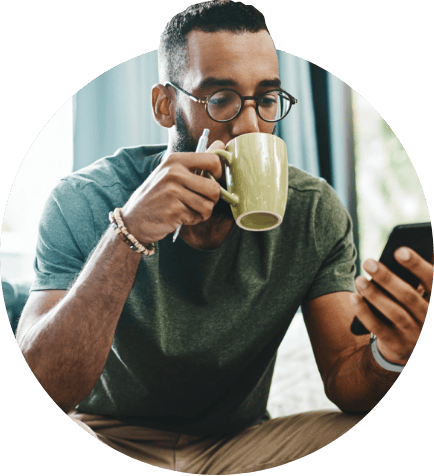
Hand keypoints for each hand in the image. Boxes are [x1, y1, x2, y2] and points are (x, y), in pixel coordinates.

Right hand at [121, 141, 224, 243]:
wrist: (134, 219)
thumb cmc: (158, 196)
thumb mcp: (173, 173)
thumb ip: (198, 161)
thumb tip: (221, 145)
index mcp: (175, 160)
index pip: (213, 160)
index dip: (220, 173)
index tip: (214, 181)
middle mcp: (174, 173)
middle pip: (214, 188)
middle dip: (212, 199)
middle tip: (200, 201)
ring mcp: (173, 191)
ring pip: (208, 205)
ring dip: (202, 212)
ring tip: (188, 209)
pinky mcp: (174, 210)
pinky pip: (198, 217)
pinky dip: (192, 220)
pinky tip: (180, 217)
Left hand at [350, 247, 432, 364]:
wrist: (415, 347)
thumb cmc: (415, 308)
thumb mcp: (423, 294)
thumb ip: (417, 275)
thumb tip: (401, 249)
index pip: (432, 280)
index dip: (417, 265)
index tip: (399, 250)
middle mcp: (429, 318)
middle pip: (409, 296)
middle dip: (387, 278)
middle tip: (368, 261)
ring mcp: (414, 333)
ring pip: (394, 312)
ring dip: (374, 295)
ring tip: (358, 279)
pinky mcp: (397, 344)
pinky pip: (378, 328)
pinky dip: (364, 312)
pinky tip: (354, 297)